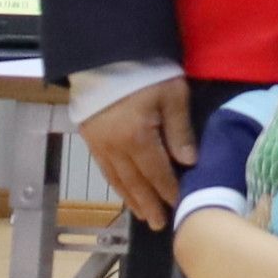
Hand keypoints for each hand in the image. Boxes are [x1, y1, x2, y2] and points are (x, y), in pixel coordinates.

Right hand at [81, 79, 199, 230]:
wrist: (103, 53)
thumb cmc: (146, 71)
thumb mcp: (173, 95)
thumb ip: (180, 130)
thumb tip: (189, 162)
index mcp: (136, 138)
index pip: (157, 172)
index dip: (169, 191)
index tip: (182, 206)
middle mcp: (113, 146)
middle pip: (134, 181)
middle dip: (148, 204)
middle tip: (160, 224)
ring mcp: (97, 143)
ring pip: (116, 178)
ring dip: (131, 198)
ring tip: (143, 215)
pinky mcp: (88, 137)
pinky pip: (104, 168)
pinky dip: (116, 183)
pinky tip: (124, 190)